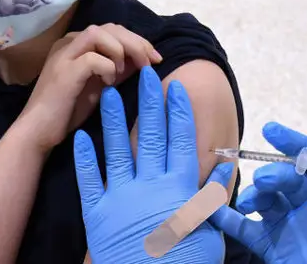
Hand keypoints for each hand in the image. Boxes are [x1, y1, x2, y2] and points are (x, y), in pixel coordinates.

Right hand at [20, 24, 160, 151]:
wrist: (39, 132)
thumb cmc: (69, 111)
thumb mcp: (101, 84)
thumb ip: (119, 69)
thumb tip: (144, 59)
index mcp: (76, 44)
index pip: (113, 30)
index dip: (137, 40)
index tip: (155, 58)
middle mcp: (68, 43)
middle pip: (110, 28)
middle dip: (136, 42)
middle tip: (151, 62)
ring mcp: (63, 55)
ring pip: (99, 33)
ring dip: (121, 50)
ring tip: (126, 71)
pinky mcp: (63, 71)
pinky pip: (93, 58)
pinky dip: (108, 68)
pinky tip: (108, 84)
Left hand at [74, 67, 228, 263]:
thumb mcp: (210, 233)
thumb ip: (213, 197)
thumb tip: (225, 166)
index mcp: (179, 189)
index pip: (180, 141)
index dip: (178, 113)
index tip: (176, 88)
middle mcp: (151, 186)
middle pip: (151, 136)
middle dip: (149, 103)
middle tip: (146, 74)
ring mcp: (122, 198)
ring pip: (118, 150)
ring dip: (114, 120)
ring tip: (108, 93)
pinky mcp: (98, 215)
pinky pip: (90, 180)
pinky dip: (85, 158)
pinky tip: (82, 136)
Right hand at [207, 123, 306, 263]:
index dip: (292, 142)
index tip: (271, 130)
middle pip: (284, 178)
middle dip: (273, 173)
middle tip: (266, 181)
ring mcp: (290, 227)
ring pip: (264, 201)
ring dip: (254, 194)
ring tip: (250, 202)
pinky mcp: (274, 249)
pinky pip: (248, 231)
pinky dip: (228, 220)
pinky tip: (213, 210)